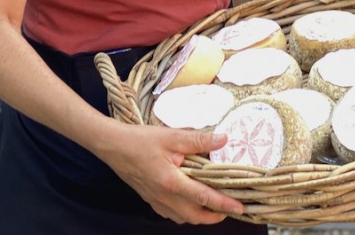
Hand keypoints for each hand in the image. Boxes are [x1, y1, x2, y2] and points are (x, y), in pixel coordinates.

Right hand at [101, 122, 244, 224]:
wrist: (113, 147)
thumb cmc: (141, 140)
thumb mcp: (172, 136)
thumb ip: (198, 140)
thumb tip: (223, 140)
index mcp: (171, 182)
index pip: (204, 197)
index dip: (224, 204)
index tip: (240, 207)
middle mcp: (165, 197)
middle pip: (195, 216)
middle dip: (215, 216)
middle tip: (231, 207)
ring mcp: (156, 201)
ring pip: (184, 218)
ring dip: (201, 215)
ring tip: (215, 203)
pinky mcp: (151, 199)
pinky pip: (172, 214)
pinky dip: (186, 212)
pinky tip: (191, 199)